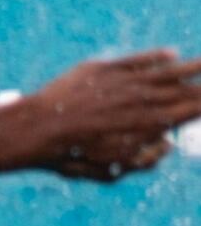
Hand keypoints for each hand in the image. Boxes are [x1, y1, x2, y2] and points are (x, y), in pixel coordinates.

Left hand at [17, 50, 200, 182]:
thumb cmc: (76, 156)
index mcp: (146, 127)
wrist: (40, 129)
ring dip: (188, 67)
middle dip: (200, 86)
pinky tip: (172, 54)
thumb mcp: (115, 171)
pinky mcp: (103, 69)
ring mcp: (122, 82)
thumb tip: (168, 144)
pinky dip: (155, 56)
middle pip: (180, 90)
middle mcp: (140, 101)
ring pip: (163, 72)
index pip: (185, 112)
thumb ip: (146, 159)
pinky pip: (135, 60)